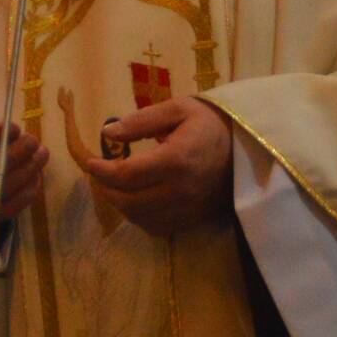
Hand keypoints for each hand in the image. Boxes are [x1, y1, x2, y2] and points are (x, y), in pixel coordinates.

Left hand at [84, 97, 232, 236]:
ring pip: (141, 218)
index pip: (127, 174)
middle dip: (106, 190)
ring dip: (120, 205)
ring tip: (113, 187)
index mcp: (176, 159)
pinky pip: (158, 227)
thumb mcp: (177, 109)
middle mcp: (182, 189)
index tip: (89, 163)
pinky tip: (135, 200)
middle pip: (129, 201)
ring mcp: (189, 208)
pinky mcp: (194, 218)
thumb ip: (140, 121)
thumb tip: (107, 132)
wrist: (246, 147)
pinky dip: (139, 217)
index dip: (101, 171)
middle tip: (98, 176)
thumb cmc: (208, 123)